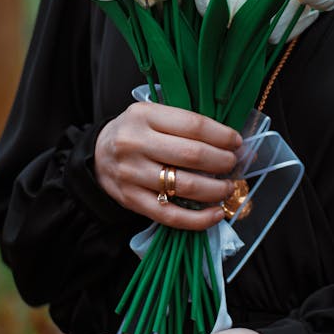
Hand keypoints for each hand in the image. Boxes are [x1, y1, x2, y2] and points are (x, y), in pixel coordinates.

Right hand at [94, 102, 241, 229]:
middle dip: (222, 162)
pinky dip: (199, 219)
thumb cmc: (135, 133)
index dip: (222, 136)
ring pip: (185, 186)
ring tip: (228, 188)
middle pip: (192, 155)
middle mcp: (135, 143)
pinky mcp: (132, 200)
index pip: (193, 125)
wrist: (96, 157)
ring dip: (216, 190)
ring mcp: (132, 174)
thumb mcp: (153, 115)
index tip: (237, 143)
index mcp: (144, 115)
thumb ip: (186, 126)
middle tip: (234, 165)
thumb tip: (235, 144)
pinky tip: (216, 214)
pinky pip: (171, 215)